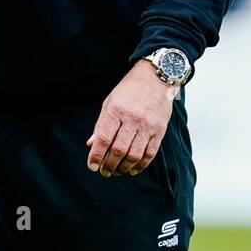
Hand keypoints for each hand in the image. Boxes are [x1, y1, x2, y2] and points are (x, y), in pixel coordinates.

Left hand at [85, 60, 178, 177]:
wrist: (155, 78)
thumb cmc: (129, 90)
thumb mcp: (110, 102)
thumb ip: (101, 125)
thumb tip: (91, 145)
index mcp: (116, 110)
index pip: (103, 138)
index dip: (96, 156)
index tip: (92, 166)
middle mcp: (132, 118)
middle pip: (119, 150)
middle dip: (109, 165)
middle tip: (105, 172)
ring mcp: (148, 125)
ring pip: (134, 155)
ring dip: (124, 168)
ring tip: (117, 171)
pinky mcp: (160, 130)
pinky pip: (150, 153)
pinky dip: (141, 165)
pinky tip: (133, 169)